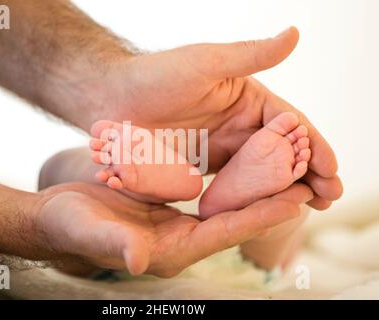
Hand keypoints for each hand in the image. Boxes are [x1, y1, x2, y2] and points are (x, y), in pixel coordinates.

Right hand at [33, 181, 312, 276]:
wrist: (55, 216)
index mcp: (170, 248)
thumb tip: (138, 260)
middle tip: (303, 177)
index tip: (292, 200)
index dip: (258, 216)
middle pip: (234, 218)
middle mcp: (180, 238)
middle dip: (269, 200)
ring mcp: (175, 224)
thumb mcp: (91, 232)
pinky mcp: (167, 209)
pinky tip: (243, 162)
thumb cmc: (71, 225)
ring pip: (225, 205)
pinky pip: (207, 195)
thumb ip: (116, 246)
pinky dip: (229, 180)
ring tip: (282, 164)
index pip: (224, 231)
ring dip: (253, 187)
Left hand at [76, 27, 341, 209]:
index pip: (289, 125)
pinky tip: (267, 212)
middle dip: (309, 172)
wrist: (111, 100)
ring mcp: (223, 149)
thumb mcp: (206, 63)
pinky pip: (234, 185)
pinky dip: (253, 198)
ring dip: (287, 190)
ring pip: (262, 172)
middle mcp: (240, 125)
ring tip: (312, 207)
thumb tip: (295, 33)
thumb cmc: (156, 77)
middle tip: (330, 196)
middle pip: (282, 153)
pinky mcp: (203, 168)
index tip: (331, 169)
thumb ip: (250, 56)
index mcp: (247, 100)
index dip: (313, 145)